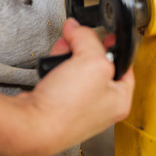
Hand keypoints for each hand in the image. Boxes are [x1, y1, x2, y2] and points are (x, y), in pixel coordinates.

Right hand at [14, 18, 133, 155]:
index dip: (114, 47)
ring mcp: (79, 108)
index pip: (124, 66)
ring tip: (60, 54)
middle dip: (84, 49)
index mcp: (119, 100)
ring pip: (77, 70)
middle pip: (97, 65)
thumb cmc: (66, 108)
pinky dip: (55, 70)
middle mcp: (101, 107)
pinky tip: (50, 68)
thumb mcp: (90, 60)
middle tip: (76, 41)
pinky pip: (61, 79)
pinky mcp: (58, 106)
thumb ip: (88, 38)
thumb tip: (77, 28)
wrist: (31, 127)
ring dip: (67, 57)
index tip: (106, 36)